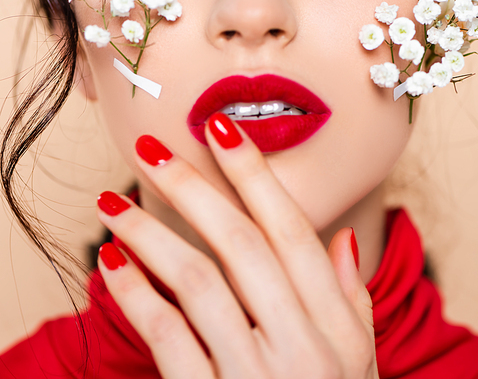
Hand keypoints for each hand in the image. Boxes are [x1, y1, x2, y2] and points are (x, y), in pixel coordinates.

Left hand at [96, 113, 378, 378]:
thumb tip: (340, 240)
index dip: (254, 174)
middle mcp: (302, 344)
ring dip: (150, 235)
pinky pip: (169, 338)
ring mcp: (257, 375)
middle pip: (241, 245)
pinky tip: (114, 266)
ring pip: (198, 283)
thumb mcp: (359, 363)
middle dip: (193, 188)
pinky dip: (137, 297)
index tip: (220, 127)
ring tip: (113, 204)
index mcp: (337, 325)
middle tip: (153, 150)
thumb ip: (351, 299)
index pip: (292, 230)